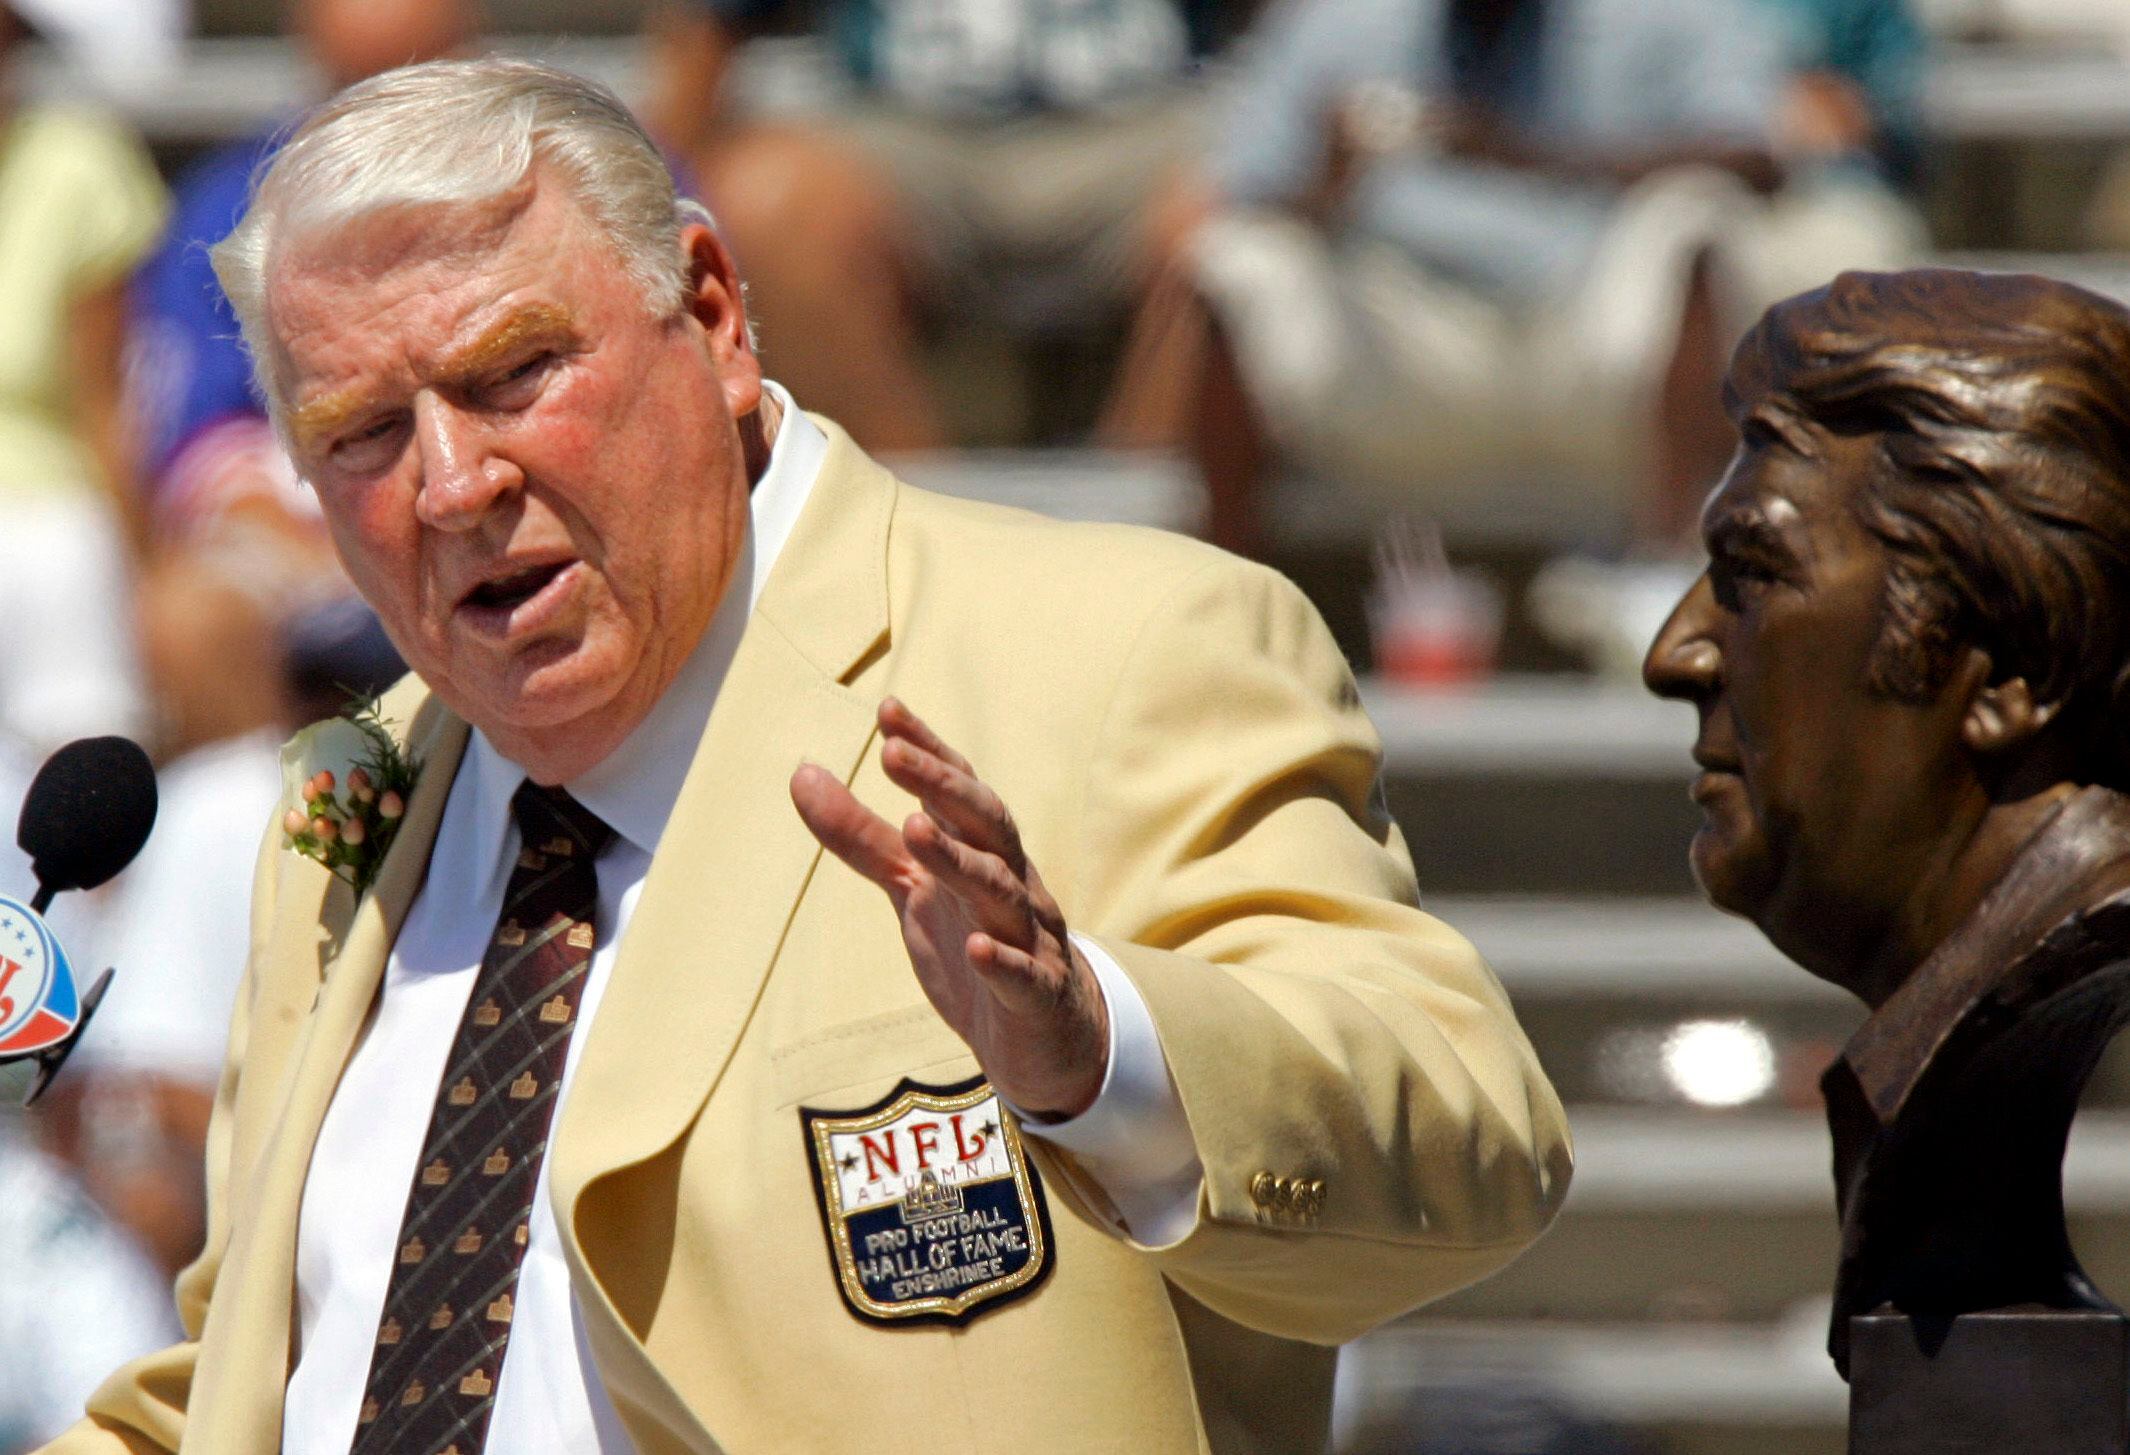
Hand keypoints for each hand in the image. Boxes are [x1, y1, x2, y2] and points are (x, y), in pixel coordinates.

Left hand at [790, 698, 1108, 1118]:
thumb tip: (801, 772)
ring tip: (916, 830)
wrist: (1047, 1037)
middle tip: (893, 755)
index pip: (958, 791)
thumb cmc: (975, 943)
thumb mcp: (910, 889)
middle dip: (943, 788)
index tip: (888, 711)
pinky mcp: (1039, 996)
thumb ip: (862, 835)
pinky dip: (1002, 960)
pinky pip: (1025, 975)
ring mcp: (1030, 938)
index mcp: (980, 852)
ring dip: (961, 861)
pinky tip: (977, 948)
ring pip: (1001, 891)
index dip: (927, 751)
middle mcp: (1011, 883)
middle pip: (986, 825)